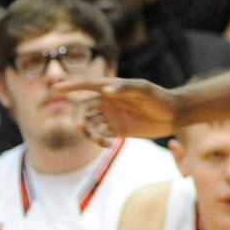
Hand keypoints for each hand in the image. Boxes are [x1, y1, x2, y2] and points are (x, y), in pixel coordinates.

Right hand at [54, 75, 178, 142]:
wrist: (173, 115)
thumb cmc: (159, 97)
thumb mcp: (143, 89)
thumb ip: (124, 88)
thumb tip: (106, 91)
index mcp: (110, 87)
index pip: (86, 85)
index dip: (71, 86)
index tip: (56, 89)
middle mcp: (107, 101)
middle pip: (82, 109)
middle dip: (78, 119)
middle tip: (82, 127)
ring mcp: (111, 116)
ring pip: (89, 124)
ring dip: (89, 133)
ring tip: (103, 140)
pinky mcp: (117, 130)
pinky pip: (100, 135)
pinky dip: (99, 140)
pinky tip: (108, 144)